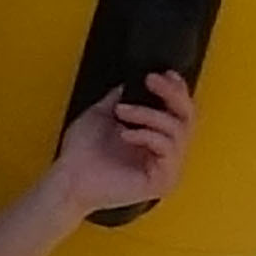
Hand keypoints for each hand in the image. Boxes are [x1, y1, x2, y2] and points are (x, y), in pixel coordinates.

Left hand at [53, 68, 193, 219]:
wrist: (67, 179)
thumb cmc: (80, 154)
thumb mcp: (102, 115)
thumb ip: (120, 98)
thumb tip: (131, 82)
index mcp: (155, 136)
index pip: (180, 110)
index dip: (178, 90)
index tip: (164, 74)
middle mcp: (165, 151)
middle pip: (188, 117)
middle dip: (171, 94)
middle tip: (152, 81)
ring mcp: (167, 167)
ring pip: (177, 130)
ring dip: (148, 115)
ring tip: (122, 112)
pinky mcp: (162, 181)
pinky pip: (167, 150)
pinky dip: (147, 136)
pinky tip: (125, 134)